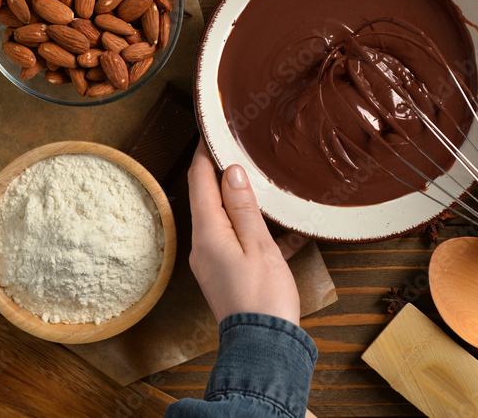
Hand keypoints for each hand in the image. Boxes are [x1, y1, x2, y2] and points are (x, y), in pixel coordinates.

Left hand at [186, 140, 300, 324]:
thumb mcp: (258, 245)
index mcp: (207, 234)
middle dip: (220, 172)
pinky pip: (236, 239)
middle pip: (207, 198)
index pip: (199, 182)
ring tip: (259, 178)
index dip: (204, 154)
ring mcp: (213, 261)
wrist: (264, 347)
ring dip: (239, 199)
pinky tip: (279, 227)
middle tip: (236, 146)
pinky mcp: (226, 273)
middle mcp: (202, 246)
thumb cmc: (263, 298)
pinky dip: (252, 228)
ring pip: (223, 218)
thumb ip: (244, 207)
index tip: (210, 130)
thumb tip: (231, 171)